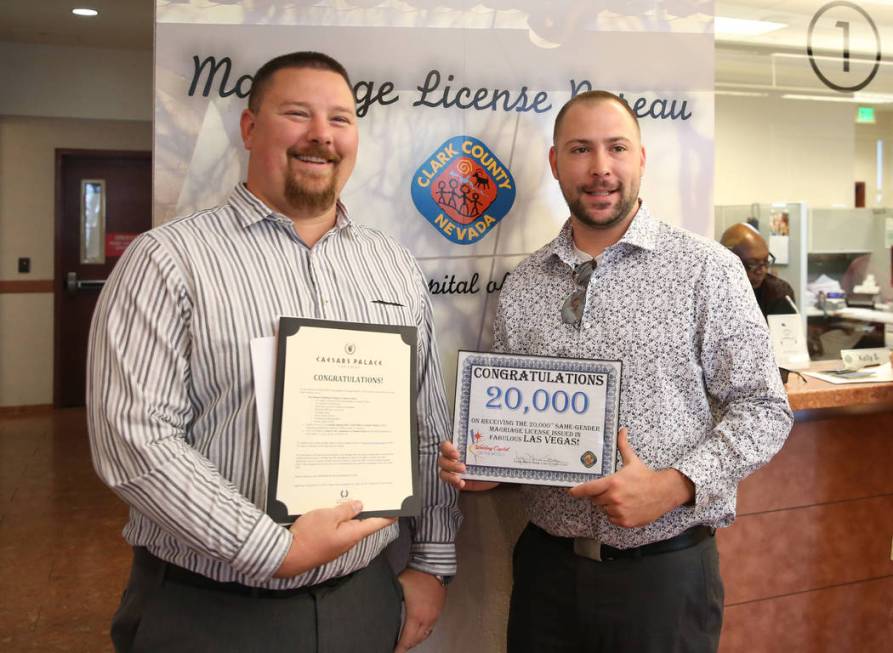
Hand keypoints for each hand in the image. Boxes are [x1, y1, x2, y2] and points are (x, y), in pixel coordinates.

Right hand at [273, 501, 394, 577]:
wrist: (287, 556)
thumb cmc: (308, 537)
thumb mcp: (327, 516)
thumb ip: (345, 510)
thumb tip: (359, 505)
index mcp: (353, 534)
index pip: (377, 524)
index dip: (388, 515)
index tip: (397, 507)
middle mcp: (348, 541)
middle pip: (363, 523)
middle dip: (367, 509)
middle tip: (372, 493)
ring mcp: (338, 544)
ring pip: (349, 525)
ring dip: (351, 512)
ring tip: (351, 496)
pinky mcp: (327, 544)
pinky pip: (338, 529)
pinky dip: (339, 518)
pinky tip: (334, 509)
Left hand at [394, 569, 445, 652]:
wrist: (433, 566)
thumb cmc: (415, 575)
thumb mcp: (397, 586)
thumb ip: (390, 598)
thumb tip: (379, 604)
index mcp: (416, 615)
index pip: (407, 639)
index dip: (399, 648)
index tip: (394, 652)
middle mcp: (427, 619)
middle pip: (416, 641)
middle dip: (406, 647)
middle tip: (397, 649)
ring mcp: (434, 616)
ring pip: (424, 636)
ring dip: (414, 641)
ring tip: (405, 643)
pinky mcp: (438, 612)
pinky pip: (430, 629)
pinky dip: (422, 634)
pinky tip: (417, 632)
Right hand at [438, 441, 498, 490]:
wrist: (498, 471)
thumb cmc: (492, 456)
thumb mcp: (490, 448)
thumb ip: (486, 443)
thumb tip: (492, 439)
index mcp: (458, 447)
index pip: (445, 446)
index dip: (447, 449)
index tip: (457, 454)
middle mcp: (453, 458)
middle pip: (442, 460)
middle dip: (450, 464)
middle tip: (463, 467)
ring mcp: (454, 471)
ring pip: (443, 472)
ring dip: (450, 475)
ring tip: (460, 477)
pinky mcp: (458, 482)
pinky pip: (451, 483)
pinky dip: (455, 483)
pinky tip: (462, 483)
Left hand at [568, 428, 693, 527]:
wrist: (664, 492)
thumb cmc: (646, 476)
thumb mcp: (632, 460)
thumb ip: (623, 445)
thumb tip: (622, 430)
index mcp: (612, 483)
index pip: (588, 489)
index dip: (577, 491)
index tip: (571, 491)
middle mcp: (614, 498)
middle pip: (596, 499)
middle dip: (600, 494)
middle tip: (611, 489)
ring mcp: (619, 511)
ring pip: (604, 509)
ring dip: (608, 504)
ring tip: (621, 497)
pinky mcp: (625, 522)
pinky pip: (612, 518)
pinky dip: (615, 514)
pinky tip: (625, 506)